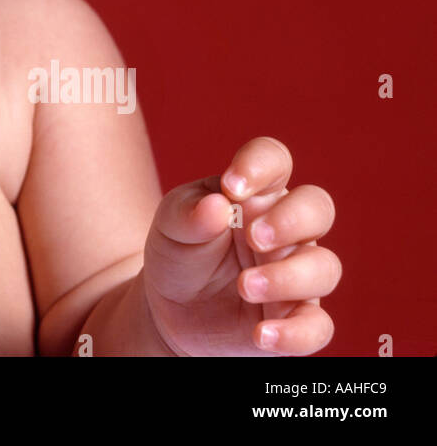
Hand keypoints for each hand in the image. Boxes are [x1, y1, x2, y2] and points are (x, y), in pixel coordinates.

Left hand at [142, 136, 339, 354]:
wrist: (171, 311)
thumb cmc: (180, 253)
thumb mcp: (170, 226)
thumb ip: (187, 213)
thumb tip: (217, 206)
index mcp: (256, 193)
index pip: (275, 161)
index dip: (261, 166)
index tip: (231, 186)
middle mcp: (286, 230)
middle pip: (317, 208)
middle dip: (291, 220)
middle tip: (253, 237)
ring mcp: (296, 274)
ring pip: (324, 268)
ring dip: (287, 277)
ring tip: (243, 287)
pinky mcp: (296, 319)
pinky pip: (317, 327)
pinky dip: (295, 333)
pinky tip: (261, 334)